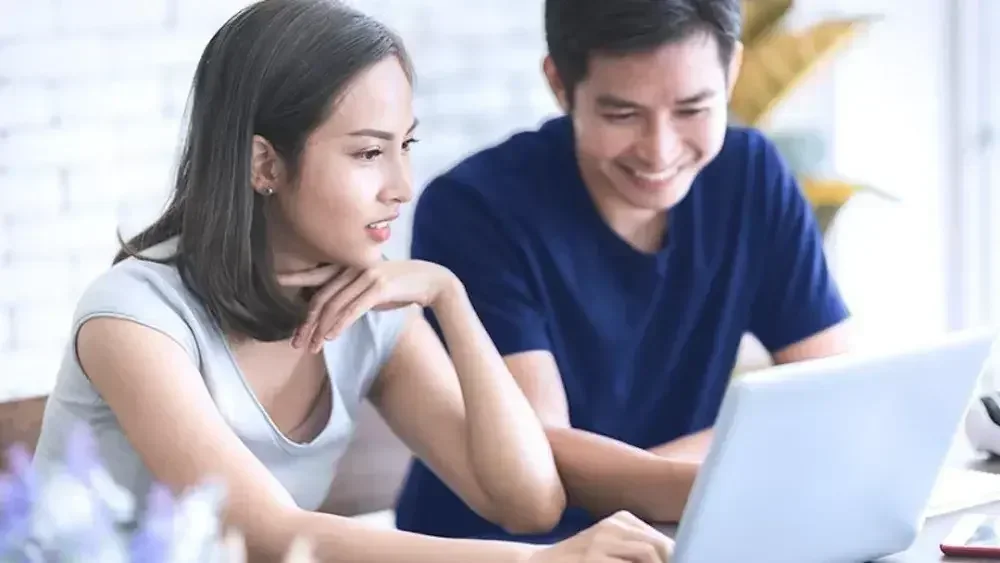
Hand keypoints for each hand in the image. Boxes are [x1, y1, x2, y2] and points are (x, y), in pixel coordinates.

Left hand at [277, 260, 457, 351]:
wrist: (432, 281)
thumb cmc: (401, 287)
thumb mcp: (371, 289)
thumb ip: (351, 294)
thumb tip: (332, 312)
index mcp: (349, 265)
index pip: (315, 275)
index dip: (293, 280)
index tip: (273, 284)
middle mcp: (354, 267)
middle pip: (321, 297)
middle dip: (306, 322)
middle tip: (296, 343)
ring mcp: (366, 275)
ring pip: (334, 305)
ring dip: (320, 330)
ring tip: (311, 348)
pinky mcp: (379, 286)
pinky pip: (353, 308)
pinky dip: (340, 324)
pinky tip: (330, 337)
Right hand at [528, 511, 673, 562]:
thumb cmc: (579, 562)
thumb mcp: (609, 550)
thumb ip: (638, 552)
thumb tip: (675, 558)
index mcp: (621, 520)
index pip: (663, 541)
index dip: (676, 558)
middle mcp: (613, 526)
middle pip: (660, 546)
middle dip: (672, 561)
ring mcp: (601, 542)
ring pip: (649, 555)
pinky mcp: (592, 558)